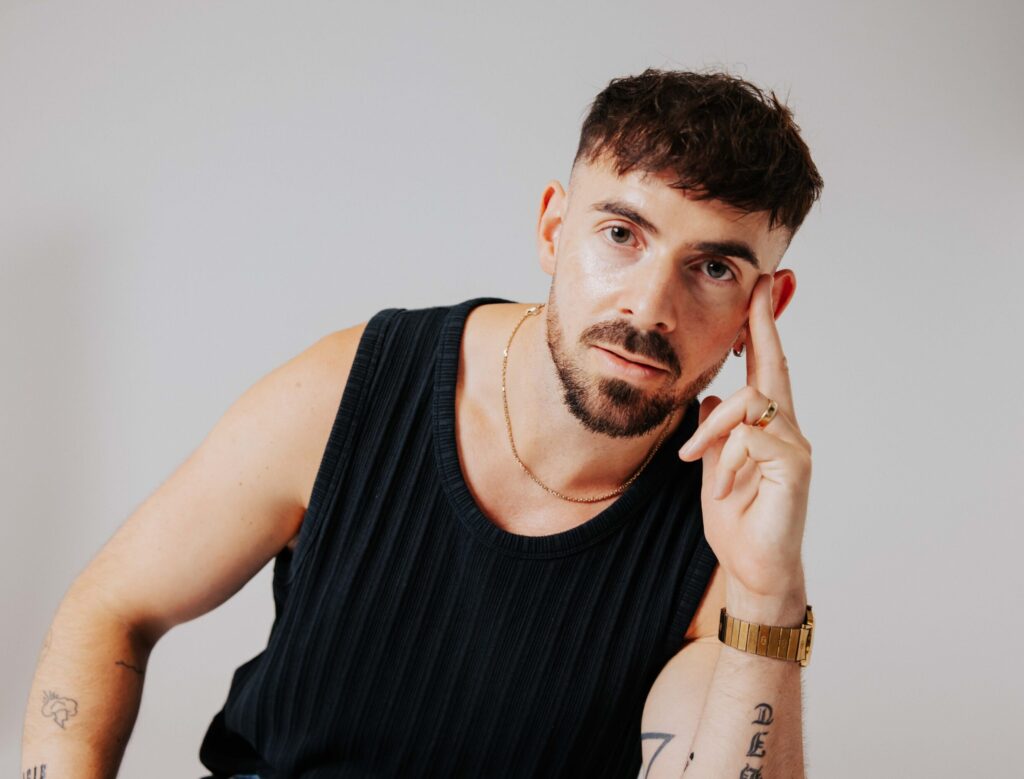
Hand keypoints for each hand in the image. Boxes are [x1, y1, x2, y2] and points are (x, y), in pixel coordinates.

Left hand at [677, 273, 811, 606]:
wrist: (752, 566)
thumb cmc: (736, 518)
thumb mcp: (713, 467)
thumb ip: (714, 434)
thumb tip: (710, 400)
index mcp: (764, 427)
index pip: (764, 369)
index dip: (760, 329)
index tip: (758, 290)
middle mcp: (785, 429)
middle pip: (774, 367)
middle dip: (763, 325)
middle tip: (758, 287)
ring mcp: (794, 446)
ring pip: (750, 402)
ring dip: (712, 430)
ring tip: (692, 461)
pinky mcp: (795, 466)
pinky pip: (751, 437)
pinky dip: (727, 458)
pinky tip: (724, 485)